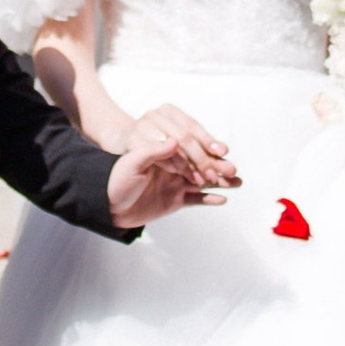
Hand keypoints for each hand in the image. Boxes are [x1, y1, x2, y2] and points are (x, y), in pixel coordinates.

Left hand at [105, 105, 239, 225]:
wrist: (107, 205)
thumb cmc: (116, 179)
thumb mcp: (132, 162)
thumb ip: (153, 151)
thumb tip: (177, 140)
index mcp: (164, 151)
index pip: (188, 147)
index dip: (203, 149)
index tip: (218, 151)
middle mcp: (173, 165)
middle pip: (200, 163)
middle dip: (218, 166)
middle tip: (233, 169)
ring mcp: (176, 182)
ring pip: (203, 181)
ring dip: (220, 182)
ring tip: (237, 182)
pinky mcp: (176, 200)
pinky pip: (197, 199)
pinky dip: (209, 199)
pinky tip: (223, 198)